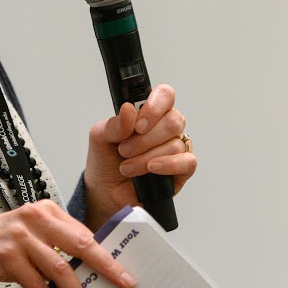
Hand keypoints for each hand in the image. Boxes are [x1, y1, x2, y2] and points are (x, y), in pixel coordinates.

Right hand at [0, 199, 135, 287]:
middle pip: (81, 245)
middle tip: (125, 284)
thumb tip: (89, 265)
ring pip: (61, 270)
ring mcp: (21, 239)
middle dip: (107, 267)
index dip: (106, 254)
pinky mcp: (8, 259)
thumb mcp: (28, 232)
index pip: (84, 233)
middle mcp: (36, 219)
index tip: (123, 270)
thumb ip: (55, 242)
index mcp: (46, 211)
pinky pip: (38, 287)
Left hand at [84, 83, 197, 226]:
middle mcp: (166, 128)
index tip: (138, 124)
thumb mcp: (100, 137)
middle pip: (173, 120)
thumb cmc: (105, 161)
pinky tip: (152, 169)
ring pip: (175, 143)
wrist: (104, 192)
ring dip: (147, 157)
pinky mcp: (182, 170)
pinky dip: (168, 164)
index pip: (165, 95)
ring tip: (127, 167)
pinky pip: (187, 161)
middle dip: (145, 139)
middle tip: (125, 150)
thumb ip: (115, 123)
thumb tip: (129, 109)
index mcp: (149, 113)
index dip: (155, 106)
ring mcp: (176, 148)